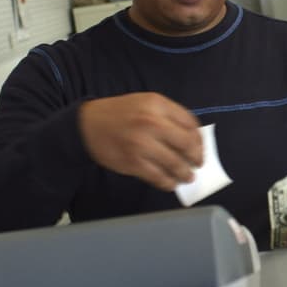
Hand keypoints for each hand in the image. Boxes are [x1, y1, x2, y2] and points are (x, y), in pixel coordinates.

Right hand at [79, 93, 201, 190]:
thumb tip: (192, 138)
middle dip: (196, 157)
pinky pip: (158, 176)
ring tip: (187, 176)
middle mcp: (151, 122)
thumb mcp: (145, 103)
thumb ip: (168, 116)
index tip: (200, 146)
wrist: (87, 125)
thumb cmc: (119, 114)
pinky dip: (167, 182)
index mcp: (157, 104)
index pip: (190, 123)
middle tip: (198, 163)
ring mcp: (142, 144)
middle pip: (186, 143)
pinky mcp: (133, 162)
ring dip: (185, 173)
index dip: (199, 138)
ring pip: (174, 163)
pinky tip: (170, 182)